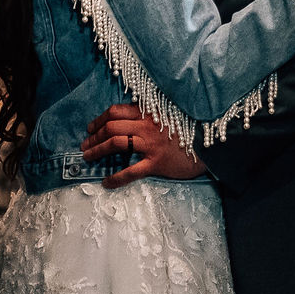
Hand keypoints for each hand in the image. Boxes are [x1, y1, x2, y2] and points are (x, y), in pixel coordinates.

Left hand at [82, 104, 203, 188]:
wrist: (209, 147)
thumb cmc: (188, 132)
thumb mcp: (168, 117)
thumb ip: (148, 116)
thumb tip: (127, 120)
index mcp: (149, 112)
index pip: (116, 111)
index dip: (99, 119)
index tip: (91, 127)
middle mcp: (147, 126)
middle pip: (111, 127)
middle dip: (94, 136)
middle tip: (85, 145)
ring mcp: (151, 144)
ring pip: (116, 144)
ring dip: (97, 151)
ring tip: (88, 157)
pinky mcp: (156, 162)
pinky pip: (131, 170)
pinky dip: (115, 177)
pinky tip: (106, 182)